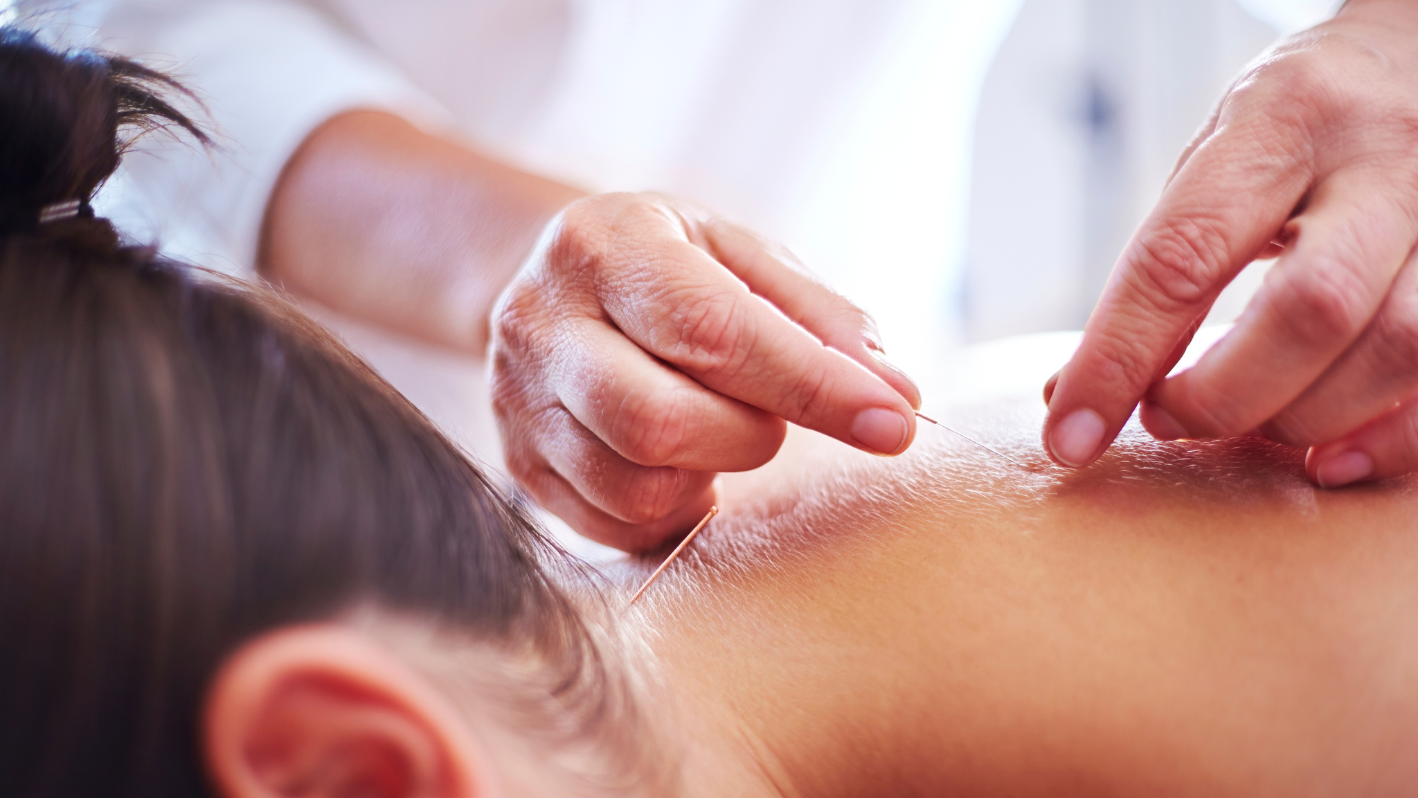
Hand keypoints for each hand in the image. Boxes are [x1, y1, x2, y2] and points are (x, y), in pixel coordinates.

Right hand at [490, 193, 920, 550]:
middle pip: (657, 421)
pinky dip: (676, 509)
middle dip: (750, 436)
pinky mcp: (519, 467)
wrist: (556, 285)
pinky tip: (682, 461)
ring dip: (712, 474)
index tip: (894, 422)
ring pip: (637, 488)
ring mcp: (515, 402)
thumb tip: (897, 396)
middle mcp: (540, 323)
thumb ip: (821, 319)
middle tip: (773, 417)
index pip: (712, 329)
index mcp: (603, 246)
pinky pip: (616, 528)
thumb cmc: (671, 268)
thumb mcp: (744, 257)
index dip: (812, 385)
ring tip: (718, 426)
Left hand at [1042, 0, 1417, 487]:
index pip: (1183, 253)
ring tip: (1247, 428)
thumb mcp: (1221, 154)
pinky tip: (1325, 457)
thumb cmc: (1303, 122)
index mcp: (1283, 118)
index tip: (1070, 434)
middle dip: (1222, 396)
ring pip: (1395, 348)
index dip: (1117, 358)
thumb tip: (1073, 393)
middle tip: (1169, 419)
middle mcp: (1383, 156)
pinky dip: (1385, 440)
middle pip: (1310, 309)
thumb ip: (1162, 264)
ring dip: (1301, 420)